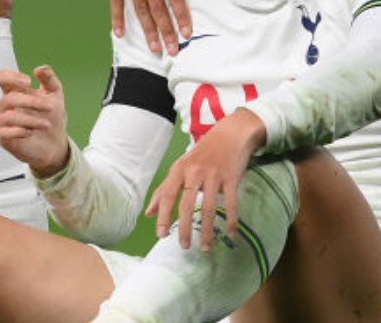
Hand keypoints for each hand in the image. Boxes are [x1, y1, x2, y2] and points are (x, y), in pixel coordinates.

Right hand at [0, 65, 70, 177]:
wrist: (56, 144)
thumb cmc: (52, 119)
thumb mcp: (55, 95)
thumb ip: (49, 80)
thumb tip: (40, 69)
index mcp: (16, 92)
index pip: (3, 78)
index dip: (11, 77)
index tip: (28, 82)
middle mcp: (7, 106)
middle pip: (10, 98)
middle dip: (32, 102)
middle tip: (49, 107)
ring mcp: (4, 121)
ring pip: (9, 115)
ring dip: (30, 119)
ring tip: (45, 124)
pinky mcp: (4, 137)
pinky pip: (4, 132)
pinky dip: (19, 131)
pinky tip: (31, 132)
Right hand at [104, 0, 190, 54]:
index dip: (181, 15)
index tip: (187, 33)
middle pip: (160, 8)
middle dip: (167, 31)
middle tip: (173, 50)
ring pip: (141, 9)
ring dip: (149, 31)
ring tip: (155, 48)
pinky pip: (116, 2)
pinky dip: (117, 18)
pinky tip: (119, 34)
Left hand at [146, 108, 266, 249]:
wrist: (231, 134)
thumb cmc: (203, 153)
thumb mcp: (181, 167)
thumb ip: (164, 189)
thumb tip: (149, 214)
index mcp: (180, 169)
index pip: (167, 195)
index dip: (163, 215)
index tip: (162, 234)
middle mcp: (195, 171)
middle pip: (187, 204)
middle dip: (184, 228)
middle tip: (184, 246)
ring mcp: (214, 175)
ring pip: (209, 207)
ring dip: (207, 230)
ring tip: (205, 247)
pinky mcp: (231, 177)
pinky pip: (231, 203)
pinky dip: (231, 220)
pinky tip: (231, 233)